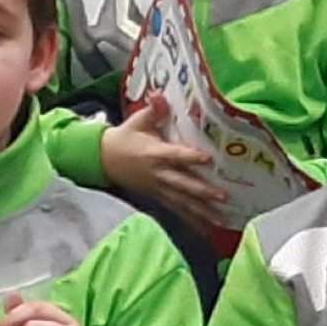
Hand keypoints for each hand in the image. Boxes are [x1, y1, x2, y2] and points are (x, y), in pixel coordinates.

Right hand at [97, 113, 226, 221]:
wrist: (103, 159)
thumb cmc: (125, 138)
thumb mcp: (137, 121)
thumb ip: (153, 110)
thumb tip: (160, 96)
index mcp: (155, 153)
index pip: (175, 155)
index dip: (191, 157)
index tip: (208, 158)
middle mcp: (158, 174)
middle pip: (183, 185)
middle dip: (202, 192)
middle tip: (223, 197)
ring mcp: (158, 189)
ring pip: (182, 202)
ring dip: (202, 212)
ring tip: (221, 220)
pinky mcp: (158, 197)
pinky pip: (177, 210)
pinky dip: (192, 221)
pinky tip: (206, 229)